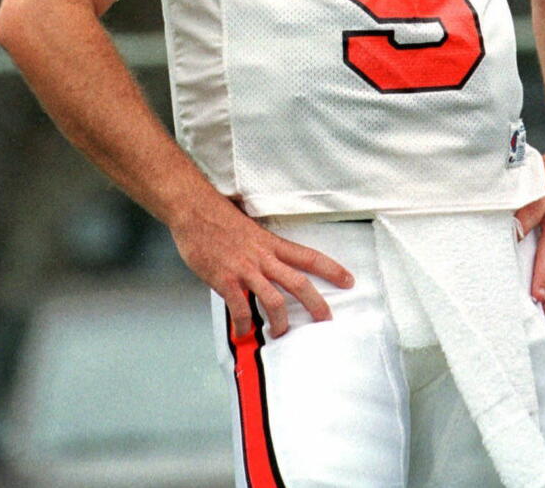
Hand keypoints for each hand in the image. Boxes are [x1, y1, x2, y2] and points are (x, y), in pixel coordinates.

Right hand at [170, 197, 353, 337]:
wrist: (195, 211)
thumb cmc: (221, 219)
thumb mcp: (252, 231)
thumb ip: (263, 249)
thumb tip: (270, 262)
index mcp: (273, 244)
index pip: (310, 257)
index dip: (332, 269)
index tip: (349, 280)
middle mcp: (264, 257)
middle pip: (299, 283)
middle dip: (316, 304)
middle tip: (326, 320)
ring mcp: (245, 269)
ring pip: (274, 300)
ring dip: (280, 322)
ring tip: (280, 333)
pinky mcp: (225, 279)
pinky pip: (240, 307)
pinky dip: (244, 323)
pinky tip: (244, 330)